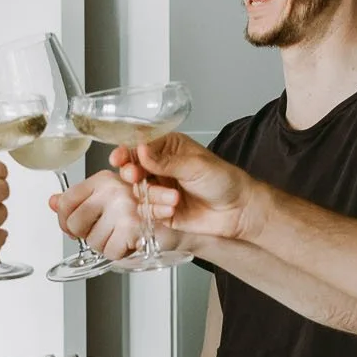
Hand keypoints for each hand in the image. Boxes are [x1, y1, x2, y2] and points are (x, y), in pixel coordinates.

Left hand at [53, 168, 150, 260]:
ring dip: (106, 245)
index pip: (65, 202)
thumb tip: (53, 201)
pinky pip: (110, 252)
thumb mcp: (108, 196)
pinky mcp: (133, 227)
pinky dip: (119, 252)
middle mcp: (112, 190)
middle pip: (75, 224)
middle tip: (103, 231)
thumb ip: (78, 199)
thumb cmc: (143, 206)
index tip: (73, 227)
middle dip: (86, 235)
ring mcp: (123, 208)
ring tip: (119, 235)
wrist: (180, 213)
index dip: (64, 220)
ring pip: (93, 242)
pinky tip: (127, 242)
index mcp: (102, 179)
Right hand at [124, 135, 253, 240]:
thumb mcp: (195, 166)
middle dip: (133, 174)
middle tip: (136, 177)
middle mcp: (160, 167)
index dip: (126, 151)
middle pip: (132, 168)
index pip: (139, 145)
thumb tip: (141, 150)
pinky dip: (157, 211)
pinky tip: (172, 210)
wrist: (238, 210)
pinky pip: (146, 211)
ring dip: (154, 196)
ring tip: (175, 199)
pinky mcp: (161, 210)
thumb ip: (165, 161)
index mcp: (168, 148)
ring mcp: (159, 189)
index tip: (119, 158)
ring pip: (138, 192)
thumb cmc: (223, 180)